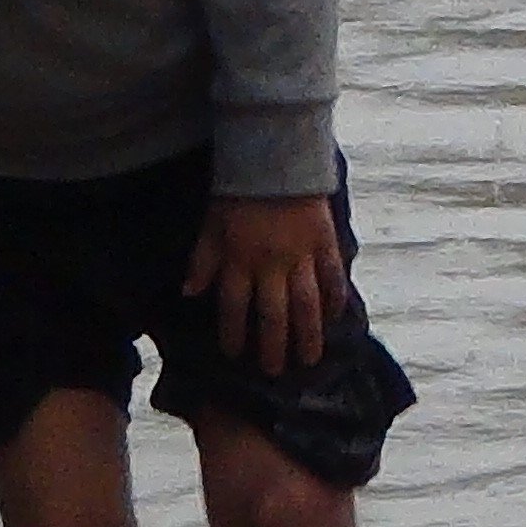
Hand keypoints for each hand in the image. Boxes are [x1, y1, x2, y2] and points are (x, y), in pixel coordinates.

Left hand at [187, 194, 343, 374]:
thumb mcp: (211, 224)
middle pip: (272, 315)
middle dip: (272, 346)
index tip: (234, 355)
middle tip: (274, 371)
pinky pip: (332, 277)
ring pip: (305, 304)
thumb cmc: (238, 191)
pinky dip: (335, 299)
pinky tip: (335, 318)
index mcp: (240, 259)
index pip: (234, 307)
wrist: (275, 155)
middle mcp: (271, 264)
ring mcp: (301, 255)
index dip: (233, 334)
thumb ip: (203, 260)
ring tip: (309, 359)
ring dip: (307, 335)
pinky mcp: (325, 242)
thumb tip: (189, 293)